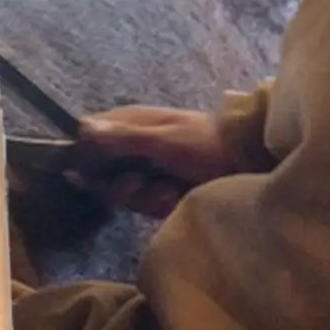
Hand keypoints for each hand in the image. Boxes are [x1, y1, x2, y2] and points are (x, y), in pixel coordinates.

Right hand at [62, 106, 241, 219]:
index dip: (85, 157)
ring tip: (166, 192)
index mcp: (130, 125)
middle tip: (136, 185)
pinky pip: (145, 204)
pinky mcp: (161, 191)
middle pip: (102, 173)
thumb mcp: (162, 139)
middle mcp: (133, 147)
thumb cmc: (204, 143)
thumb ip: (122, 137)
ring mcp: (148, 170)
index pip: (89, 138)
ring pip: (122, 192)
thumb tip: (81, 128)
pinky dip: (159, 204)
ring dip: (143, 196)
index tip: (85, 173)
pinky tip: (175, 199)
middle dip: (118, 185)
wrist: (249, 163)